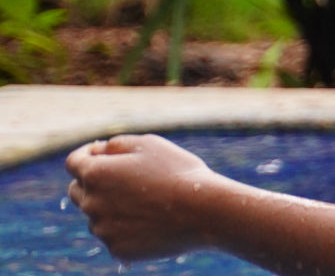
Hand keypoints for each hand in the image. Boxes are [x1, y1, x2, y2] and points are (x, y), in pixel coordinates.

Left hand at [65, 134, 218, 261]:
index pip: (73, 163)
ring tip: (146, 201)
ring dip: (110, 206)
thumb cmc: (177, 171)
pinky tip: (151, 220)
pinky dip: (125, 228)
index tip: (100, 153)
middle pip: (77, 191)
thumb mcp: (149, 144)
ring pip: (95, 215)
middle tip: (124, 178)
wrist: (202, 211)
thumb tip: (97, 150)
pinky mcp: (116, 249)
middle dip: (93, 182)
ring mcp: (102, 229)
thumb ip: (116, 144)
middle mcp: (91, 203)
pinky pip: (113, 236)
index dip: (85, 154)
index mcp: (96, 174)